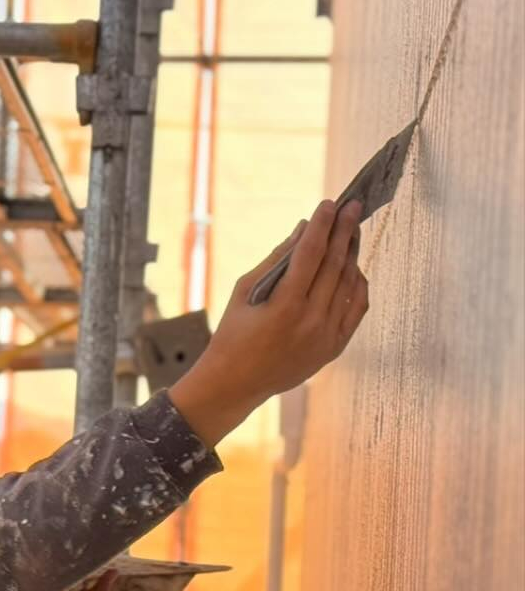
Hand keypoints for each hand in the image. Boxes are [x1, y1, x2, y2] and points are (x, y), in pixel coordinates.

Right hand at [172, 198, 369, 447]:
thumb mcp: (242, 294)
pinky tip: (353, 267)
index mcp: (284, 307)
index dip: (321, 225)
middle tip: (352, 207)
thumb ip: (275, 261)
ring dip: (352, 253)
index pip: (311, 254)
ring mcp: (326, 337)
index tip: (329, 204)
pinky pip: (357, 308)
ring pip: (350, 283)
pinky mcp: (334, 348)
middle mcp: (311, 322)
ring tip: (352, 232)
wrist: (234, 385)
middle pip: (335, 265)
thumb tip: (301, 229)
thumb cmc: (231, 337)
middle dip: (344, 231)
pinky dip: (358, 284)